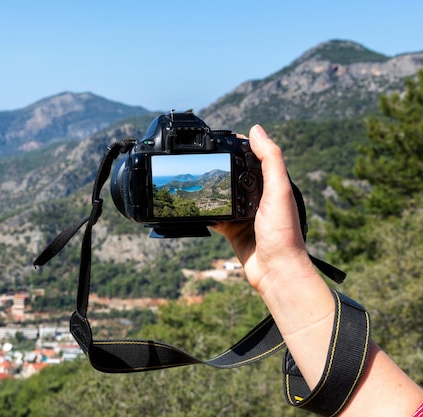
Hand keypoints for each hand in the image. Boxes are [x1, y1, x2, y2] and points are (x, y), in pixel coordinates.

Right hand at [211, 124, 313, 294]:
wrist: (277, 272)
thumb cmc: (283, 234)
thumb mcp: (278, 191)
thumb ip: (270, 160)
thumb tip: (255, 130)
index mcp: (272, 184)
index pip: (254, 158)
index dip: (239, 146)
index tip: (221, 138)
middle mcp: (259, 197)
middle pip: (234, 175)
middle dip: (219, 167)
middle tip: (200, 158)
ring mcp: (244, 214)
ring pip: (223, 195)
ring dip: (211, 190)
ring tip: (194, 179)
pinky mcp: (233, 230)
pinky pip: (215, 216)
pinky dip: (206, 212)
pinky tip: (196, 207)